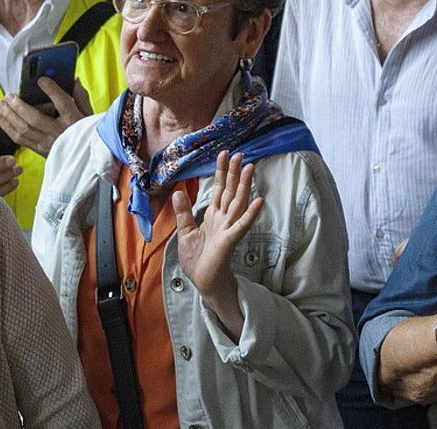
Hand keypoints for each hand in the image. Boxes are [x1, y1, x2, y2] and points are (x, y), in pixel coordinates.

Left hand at [0, 79, 92, 156]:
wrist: (86, 158)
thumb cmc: (88, 133)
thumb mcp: (89, 114)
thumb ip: (81, 97)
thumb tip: (73, 80)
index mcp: (74, 121)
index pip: (62, 103)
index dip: (51, 90)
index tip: (41, 80)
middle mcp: (60, 132)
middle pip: (34, 118)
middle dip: (18, 105)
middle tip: (8, 95)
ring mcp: (48, 143)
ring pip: (23, 129)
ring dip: (9, 115)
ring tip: (0, 104)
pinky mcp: (40, 150)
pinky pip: (19, 139)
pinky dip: (8, 128)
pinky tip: (1, 118)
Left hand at [173, 151, 263, 304]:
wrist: (203, 282)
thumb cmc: (198, 259)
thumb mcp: (185, 233)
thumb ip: (183, 213)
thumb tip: (178, 191)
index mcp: (213, 215)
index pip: (218, 189)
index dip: (221, 172)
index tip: (223, 154)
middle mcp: (224, 219)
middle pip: (230, 191)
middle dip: (234, 173)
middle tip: (239, 154)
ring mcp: (229, 228)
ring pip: (238, 203)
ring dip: (245, 186)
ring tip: (250, 168)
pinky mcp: (230, 241)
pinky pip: (242, 225)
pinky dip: (250, 214)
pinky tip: (258, 201)